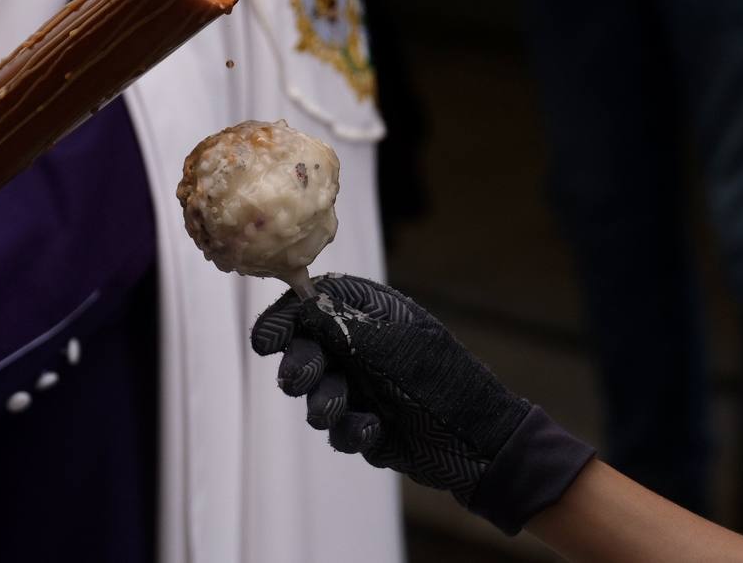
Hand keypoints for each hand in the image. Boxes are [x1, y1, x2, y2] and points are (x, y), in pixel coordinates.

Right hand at [251, 274, 534, 506]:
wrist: (478, 440)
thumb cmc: (439, 378)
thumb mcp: (390, 344)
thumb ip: (342, 323)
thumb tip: (302, 301)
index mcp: (370, 314)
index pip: (313, 305)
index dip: (284, 320)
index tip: (264, 342)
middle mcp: (362, 348)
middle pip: (305, 350)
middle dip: (299, 366)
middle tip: (297, 381)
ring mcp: (362, 387)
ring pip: (315, 396)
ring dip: (324, 403)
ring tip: (341, 410)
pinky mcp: (365, 425)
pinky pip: (337, 430)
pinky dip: (350, 430)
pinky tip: (373, 430)